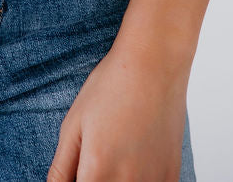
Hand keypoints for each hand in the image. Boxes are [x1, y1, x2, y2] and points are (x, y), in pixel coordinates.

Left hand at [46, 40, 188, 181]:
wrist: (154, 63)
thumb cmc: (112, 87)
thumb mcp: (73, 125)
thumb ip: (61, 169)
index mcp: (97, 172)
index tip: (77, 172)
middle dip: (92, 181)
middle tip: (92, 161)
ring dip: (116, 181)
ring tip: (113, 156)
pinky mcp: (171, 177)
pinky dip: (138, 180)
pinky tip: (134, 160)